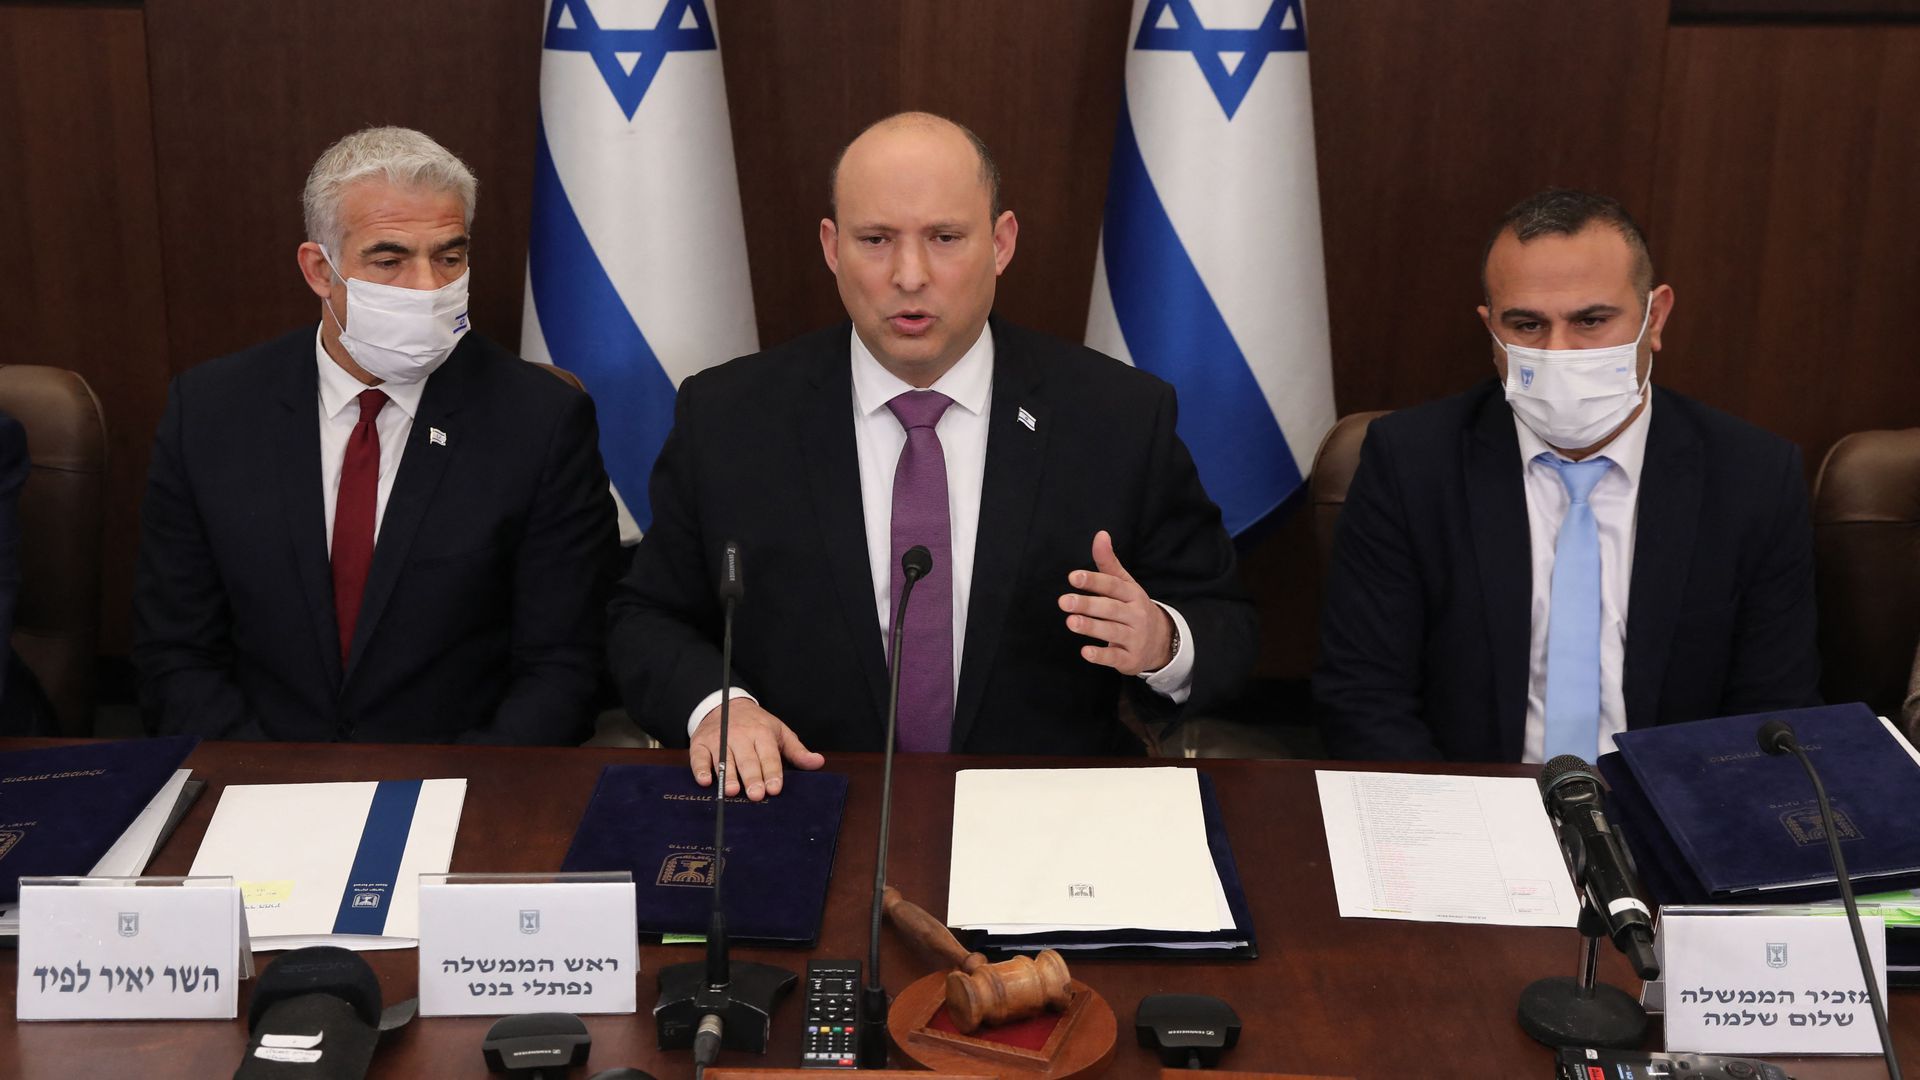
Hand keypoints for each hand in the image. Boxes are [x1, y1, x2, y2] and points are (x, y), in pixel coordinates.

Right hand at [690, 699, 824, 800]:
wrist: (725, 704)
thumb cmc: (756, 724)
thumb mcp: (779, 732)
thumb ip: (797, 751)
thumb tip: (818, 762)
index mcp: (762, 733)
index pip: (768, 755)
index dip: (772, 772)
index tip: (775, 788)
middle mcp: (740, 736)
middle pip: (746, 760)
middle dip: (752, 777)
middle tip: (756, 795)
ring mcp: (719, 740)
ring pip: (724, 760)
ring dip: (727, 775)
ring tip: (731, 791)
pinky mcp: (700, 744)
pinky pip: (699, 757)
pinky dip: (700, 769)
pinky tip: (705, 781)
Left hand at [1058, 529, 1173, 675]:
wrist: (1162, 641)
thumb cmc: (1134, 608)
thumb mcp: (1126, 584)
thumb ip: (1109, 562)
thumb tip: (1100, 534)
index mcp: (1132, 595)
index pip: (1113, 586)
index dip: (1094, 581)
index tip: (1073, 577)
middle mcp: (1135, 615)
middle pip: (1110, 608)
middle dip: (1087, 604)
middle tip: (1063, 601)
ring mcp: (1134, 638)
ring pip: (1112, 631)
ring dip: (1091, 627)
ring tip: (1071, 622)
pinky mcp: (1130, 659)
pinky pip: (1115, 657)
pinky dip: (1101, 655)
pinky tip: (1085, 652)